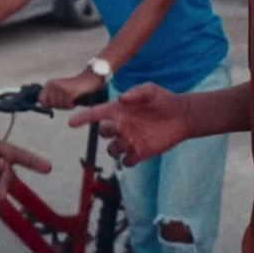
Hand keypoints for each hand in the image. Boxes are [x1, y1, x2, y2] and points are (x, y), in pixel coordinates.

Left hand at [40, 72, 102, 109]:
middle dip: (60, 106)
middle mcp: (54, 85)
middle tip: (67, 100)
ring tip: (72, 98)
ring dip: (67, 105)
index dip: (47, 105)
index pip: (41, 100)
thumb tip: (45, 107)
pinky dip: (72, 105)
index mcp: (50, 83)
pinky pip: (68, 105)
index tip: (54, 106)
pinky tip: (75, 99)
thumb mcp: (60, 88)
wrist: (89, 78)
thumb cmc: (75, 86)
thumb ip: (51, 96)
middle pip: (52, 105)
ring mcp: (62, 88)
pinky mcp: (70, 92)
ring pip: (60, 106)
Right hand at [67, 83, 188, 166]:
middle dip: (106, 131)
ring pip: (112, 150)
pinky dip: (128, 160)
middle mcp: (121, 126)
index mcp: (119, 110)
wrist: (182, 115)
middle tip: (119, 127)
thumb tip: (122, 98)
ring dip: (116, 147)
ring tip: (130, 141)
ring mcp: (130, 140)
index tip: (71, 123)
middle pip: (102, 133)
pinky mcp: (140, 152)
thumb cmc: (164, 100)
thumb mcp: (151, 90)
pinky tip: (137, 153)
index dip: (83, 118)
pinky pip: (126, 162)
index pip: (96, 114)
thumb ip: (137, 92)